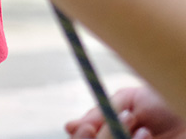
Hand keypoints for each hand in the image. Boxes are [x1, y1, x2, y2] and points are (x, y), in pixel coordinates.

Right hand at [65, 86, 185, 138]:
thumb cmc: (164, 103)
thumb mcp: (129, 100)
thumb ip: (101, 111)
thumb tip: (70, 126)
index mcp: (106, 132)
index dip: (80, 137)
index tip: (87, 127)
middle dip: (103, 138)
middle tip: (113, 124)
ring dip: (117, 136)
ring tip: (139, 124)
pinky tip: (147, 135)